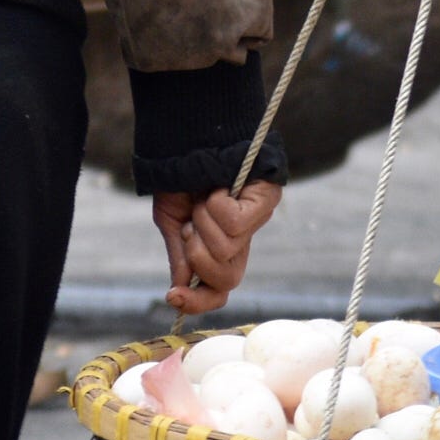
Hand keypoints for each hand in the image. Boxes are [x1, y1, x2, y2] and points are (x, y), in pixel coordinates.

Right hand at [153, 181, 279, 315]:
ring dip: (203, 222)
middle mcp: (243, 240)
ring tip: (202, 199)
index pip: (219, 290)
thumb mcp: (172, 222)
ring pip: (227, 249)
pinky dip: (216, 206)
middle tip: (190, 227)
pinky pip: (236, 223)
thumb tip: (178, 292)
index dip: (198, 301)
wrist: (183, 138)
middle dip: (199, 256)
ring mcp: (257, 220)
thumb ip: (180, 257)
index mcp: (219, 248)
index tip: (172, 297)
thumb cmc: (178, 178)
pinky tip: (215, 189)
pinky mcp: (267, 199)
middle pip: (226, 279)